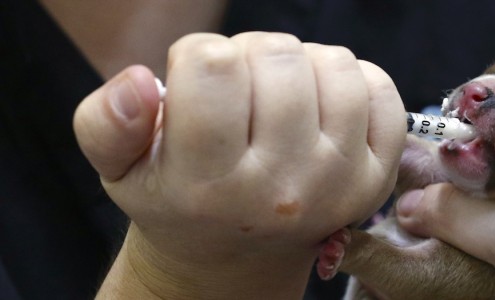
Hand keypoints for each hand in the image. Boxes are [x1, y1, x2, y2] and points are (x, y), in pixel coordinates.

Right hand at [73, 32, 404, 297]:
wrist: (238, 251)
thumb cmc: (179, 196)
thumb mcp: (120, 169)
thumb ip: (105, 123)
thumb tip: (138, 81)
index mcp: (209, 184)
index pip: (214, 66)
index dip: (198, 55)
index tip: (197, 82)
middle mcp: (281, 188)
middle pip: (276, 57)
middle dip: (249, 54)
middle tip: (238, 89)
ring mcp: (338, 182)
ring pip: (333, 65)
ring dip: (301, 63)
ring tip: (277, 92)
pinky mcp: (376, 175)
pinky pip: (380, 89)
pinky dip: (351, 79)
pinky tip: (319, 102)